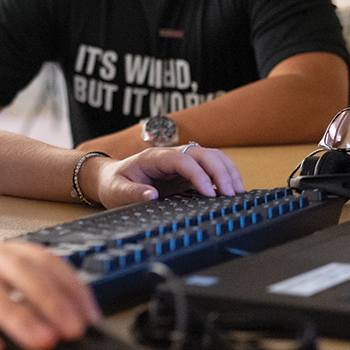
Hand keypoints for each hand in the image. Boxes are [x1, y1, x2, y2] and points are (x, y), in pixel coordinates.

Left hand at [89, 145, 243, 206]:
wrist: (111, 178)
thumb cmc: (114, 183)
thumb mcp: (116, 191)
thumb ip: (132, 193)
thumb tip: (152, 195)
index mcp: (154, 157)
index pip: (183, 160)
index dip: (198, 174)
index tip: (209, 193)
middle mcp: (171, 156)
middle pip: (203, 154)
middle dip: (220, 171)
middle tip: (231, 194)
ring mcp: (181, 163)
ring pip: (211, 157)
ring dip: (227, 171)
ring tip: (238, 192)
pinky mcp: (187, 173)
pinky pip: (211, 169)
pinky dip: (225, 176)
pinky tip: (233, 190)